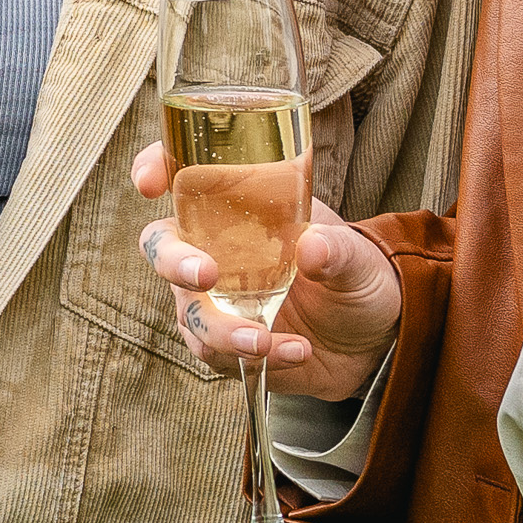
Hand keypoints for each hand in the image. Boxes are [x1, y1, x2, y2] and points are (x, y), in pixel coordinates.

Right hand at [128, 176, 402, 401]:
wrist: (373, 339)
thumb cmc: (358, 277)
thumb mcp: (358, 257)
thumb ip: (338, 250)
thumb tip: (312, 249)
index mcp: (241, 206)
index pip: (183, 176)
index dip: (154, 167)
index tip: (150, 182)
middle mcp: (215, 248)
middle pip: (162, 246)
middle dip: (174, 261)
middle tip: (205, 275)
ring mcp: (216, 299)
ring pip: (187, 311)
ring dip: (221, 328)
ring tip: (264, 339)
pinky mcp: (225, 343)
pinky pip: (216, 352)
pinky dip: (251, 355)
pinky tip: (294, 351)